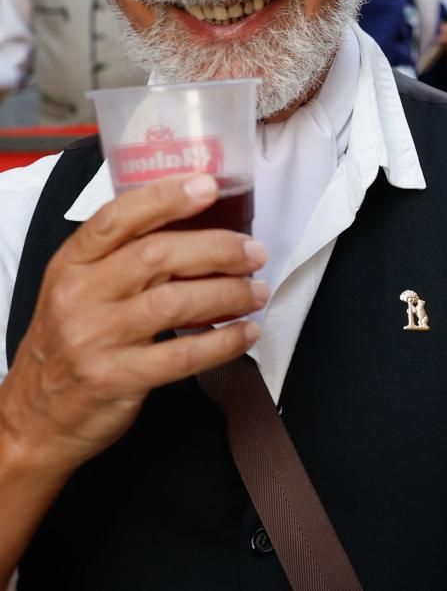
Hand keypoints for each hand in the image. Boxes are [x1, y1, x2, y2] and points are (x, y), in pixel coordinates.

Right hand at [0, 175, 265, 477]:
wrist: (33, 417)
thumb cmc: (70, 342)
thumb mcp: (79, 289)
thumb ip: (125, 257)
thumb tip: (200, 224)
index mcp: (71, 264)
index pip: (118, 218)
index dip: (166, 198)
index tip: (209, 186)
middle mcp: (80, 296)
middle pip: (158, 255)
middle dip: (218, 249)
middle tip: (253, 253)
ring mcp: (95, 339)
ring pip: (175, 302)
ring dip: (229, 293)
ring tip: (256, 292)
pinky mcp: (116, 378)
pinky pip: (183, 355)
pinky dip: (224, 342)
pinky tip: (246, 333)